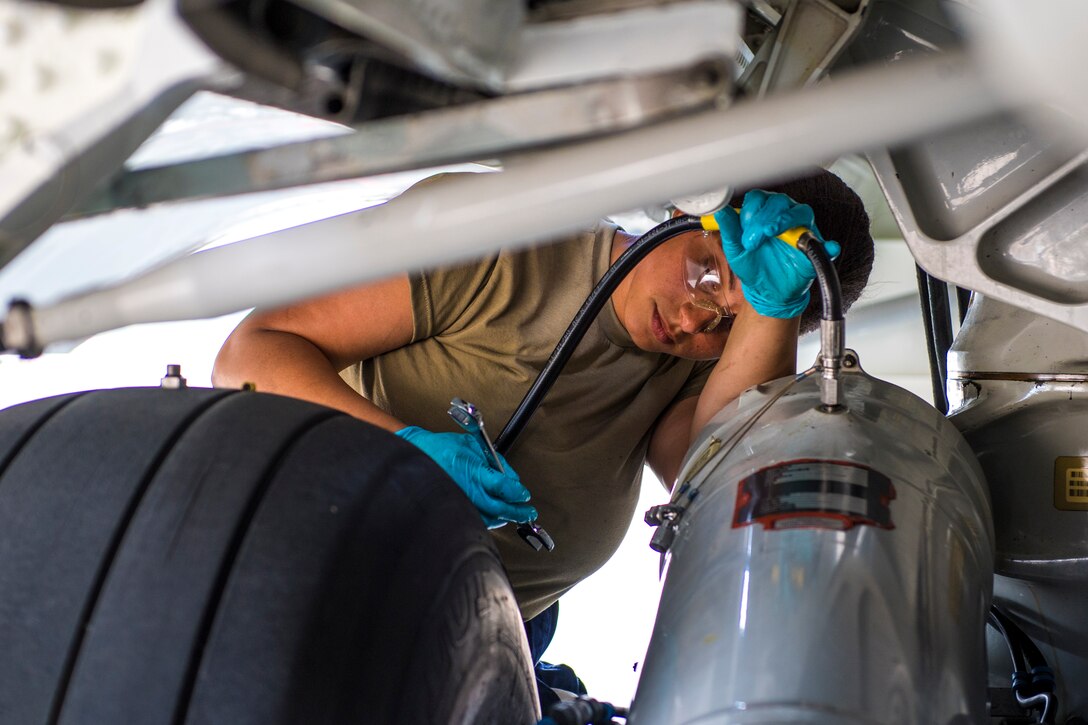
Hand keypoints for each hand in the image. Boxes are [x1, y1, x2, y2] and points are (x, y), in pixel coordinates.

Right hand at [395, 426, 536, 528]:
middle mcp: (467, 490)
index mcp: (473, 471)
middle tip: (528, 512)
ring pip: (489, 518)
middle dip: (517, 511)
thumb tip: (512, 478)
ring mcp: (460, 502)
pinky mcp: (454, 509)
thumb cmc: (443, 448)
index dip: (517, 493)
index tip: (524, 495)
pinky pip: (477, 519)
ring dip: (505, 517)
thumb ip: (497, 460)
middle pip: (499, 508)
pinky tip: (497, 516)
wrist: (417, 456)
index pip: (503, 487)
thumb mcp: (474, 444)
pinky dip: (490, 519)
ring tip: (515, 514)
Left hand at [713, 190, 840, 318]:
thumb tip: (719, 211)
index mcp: (763, 213)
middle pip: (778, 202)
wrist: (766, 291)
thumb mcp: (735, 250)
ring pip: (800, 212)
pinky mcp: (815, 247)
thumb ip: (729, 230)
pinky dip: (827, 245)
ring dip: (785, 220)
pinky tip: (827, 247)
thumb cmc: (752, 265)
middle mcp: (784, 215)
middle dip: (763, 218)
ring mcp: (801, 229)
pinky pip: (825, 243)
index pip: (759, 198)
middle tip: (752, 240)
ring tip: (772, 233)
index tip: (743, 230)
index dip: (750, 211)